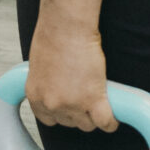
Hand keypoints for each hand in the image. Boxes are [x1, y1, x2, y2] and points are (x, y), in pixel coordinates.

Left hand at [26, 6, 117, 133]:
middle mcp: (52, 104)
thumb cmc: (53, 36)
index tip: (71, 106)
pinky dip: (110, 121)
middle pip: (70, 122)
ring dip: (94, 114)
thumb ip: (48, 84)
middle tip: (86, 95)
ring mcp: (72, 105)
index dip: (63, 113)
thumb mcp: (41, 66)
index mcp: (36, 96)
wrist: (66, 25)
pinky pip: (105, 122)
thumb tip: (61, 89)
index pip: (50, 119)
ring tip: (99, 97)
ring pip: (87, 123)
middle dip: (78, 112)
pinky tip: (113, 113)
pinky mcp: (92, 100)